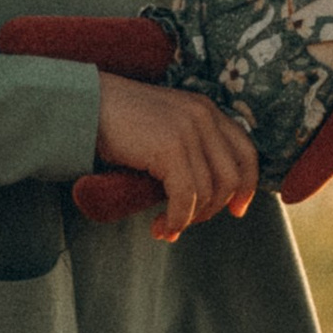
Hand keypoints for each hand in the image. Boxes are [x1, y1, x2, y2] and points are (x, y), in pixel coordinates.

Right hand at [93, 72, 257, 239]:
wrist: (85, 104)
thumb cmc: (118, 123)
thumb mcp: (165, 127)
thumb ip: (189, 148)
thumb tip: (205, 197)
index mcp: (206, 110)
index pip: (246, 153)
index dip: (246, 186)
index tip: (236, 210)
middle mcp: (204, 117)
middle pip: (231, 178)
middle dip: (211, 209)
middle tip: (185, 222)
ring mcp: (189, 130)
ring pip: (207, 192)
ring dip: (188, 219)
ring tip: (165, 228)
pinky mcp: (170, 147)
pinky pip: (186, 196)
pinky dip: (176, 218)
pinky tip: (161, 225)